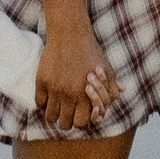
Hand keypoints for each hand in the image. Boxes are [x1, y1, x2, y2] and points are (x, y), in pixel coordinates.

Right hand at [34, 16, 117, 134]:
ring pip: (50, 117)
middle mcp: (69, 95)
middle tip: (66, 114)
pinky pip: (39, 103)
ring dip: (54, 115)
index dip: (80, 120)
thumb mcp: (107, 69)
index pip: (82, 122)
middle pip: (65, 124)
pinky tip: (48, 97)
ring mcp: (54, 89)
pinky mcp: (41, 81)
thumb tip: (120, 93)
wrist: (69, 34)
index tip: (78, 115)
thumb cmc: (90, 51)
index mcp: (86, 95)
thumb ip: (112, 85)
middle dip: (66, 121)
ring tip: (56, 108)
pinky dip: (43, 103)